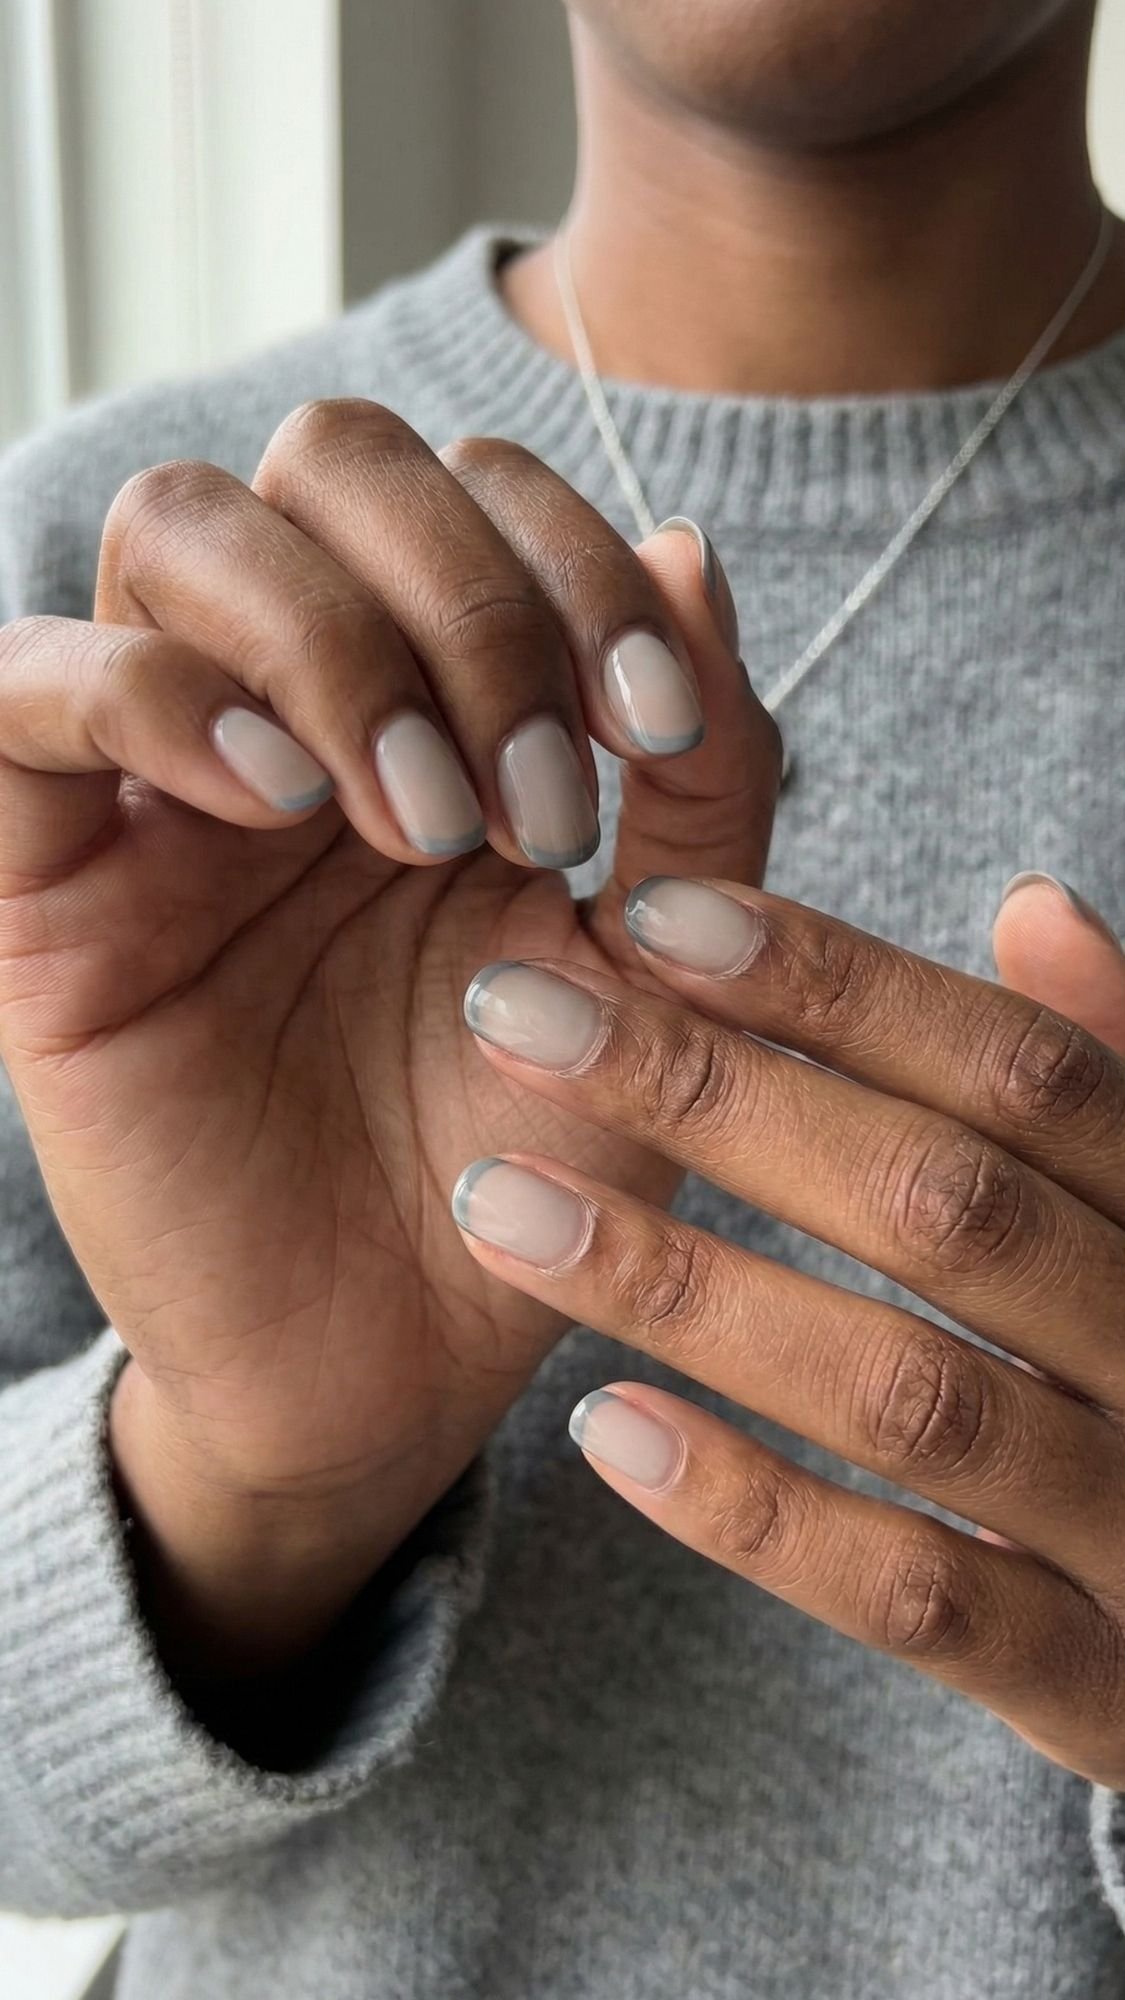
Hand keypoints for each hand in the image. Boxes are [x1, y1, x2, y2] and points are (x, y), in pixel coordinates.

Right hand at [0, 403, 777, 1676]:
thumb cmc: (533, 1159)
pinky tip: (281, 804)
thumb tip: (689, 546)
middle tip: (536, 802)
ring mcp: (159, 781)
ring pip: (180, 529)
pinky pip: (22, 693)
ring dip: (337, 642)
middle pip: (325, 455)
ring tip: (424, 825)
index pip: (472, 486)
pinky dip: (156, 696)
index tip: (657, 729)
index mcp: (439, 701)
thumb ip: (699, 768)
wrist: (401, 1362)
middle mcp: (294, 704)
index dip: (573, 557)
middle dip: (465, 593)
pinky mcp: (42, 884)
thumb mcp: (666, 959)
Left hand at [454, 871, 1124, 1784]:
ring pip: (906, 1393)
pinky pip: (916, 1598)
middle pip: (942, 1205)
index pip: (1022, 1073)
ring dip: (691, 1289)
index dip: (844, 985)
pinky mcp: (1096, 1685)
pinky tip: (606, 1431)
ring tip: (502, 1204)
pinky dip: (760, 1513)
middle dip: (718, 1099)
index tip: (652, 920)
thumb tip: (1033, 903)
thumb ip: (1099, 1083)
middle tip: (516, 1015)